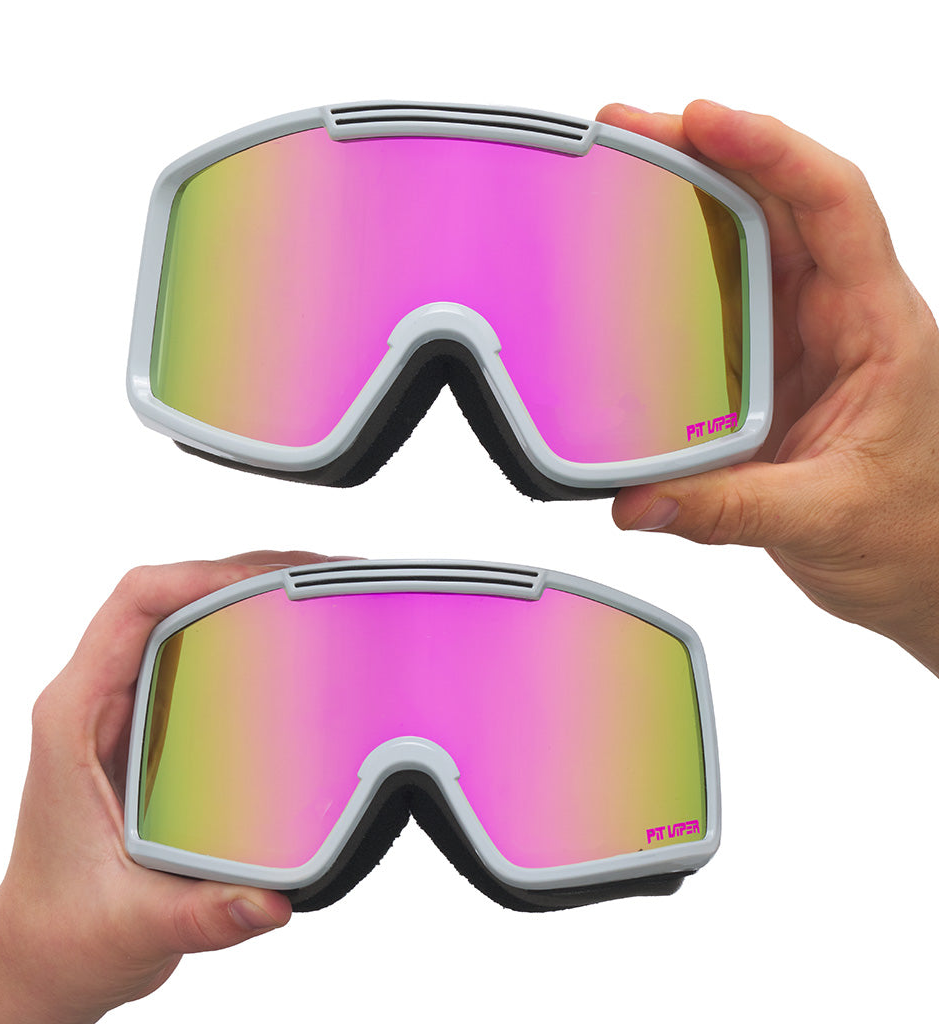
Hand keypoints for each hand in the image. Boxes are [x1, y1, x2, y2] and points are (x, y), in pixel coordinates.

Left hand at [0, 551, 329, 1023]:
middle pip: (172, 591)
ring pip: (188, 609)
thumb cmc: (65, 929)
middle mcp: (102, 696)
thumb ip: (203, 918)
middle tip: (325, 576)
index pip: (134, 605)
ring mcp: (129, 702)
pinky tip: (299, 638)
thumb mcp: (131, 926)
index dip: (202, 576)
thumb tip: (271, 902)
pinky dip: (252, 627)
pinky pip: (202, 645)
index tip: (271, 580)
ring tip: (323, 589)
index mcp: (77, 715)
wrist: (47, 950)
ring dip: (253, 590)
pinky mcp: (156, 719)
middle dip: (249, 570)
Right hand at [602, 101, 938, 674]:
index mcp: (877, 328)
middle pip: (779, 204)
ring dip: (689, 205)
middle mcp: (840, 318)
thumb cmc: (912, 533)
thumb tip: (637, 502)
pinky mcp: (766, 371)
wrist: (919, 570)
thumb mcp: (824, 518)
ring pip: (748, 244)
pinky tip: (633, 270)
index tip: (702, 122)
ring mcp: (800, 341)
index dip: (771, 151)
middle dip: (707, 155)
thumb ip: (726, 511)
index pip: (834, 207)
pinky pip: (720, 304)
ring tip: (625, 178)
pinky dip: (676, 278)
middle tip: (632, 134)